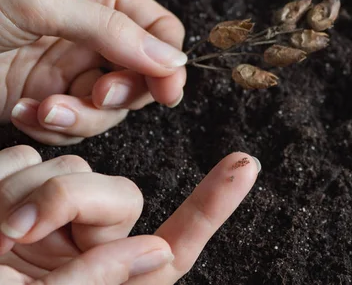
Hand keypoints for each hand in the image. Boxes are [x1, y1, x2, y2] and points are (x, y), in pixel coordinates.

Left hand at [0, 0, 187, 144]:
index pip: (160, 29)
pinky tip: (24, 112)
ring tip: (43, 108)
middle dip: (121, 92)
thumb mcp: (40, 4)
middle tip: (97, 95)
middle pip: (144, 72)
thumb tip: (172, 59)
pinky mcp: (53, 100)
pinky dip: (56, 126)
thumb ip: (112, 29)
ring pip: (114, 107)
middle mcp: (95, 30)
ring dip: (81, 116)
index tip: (165, 90)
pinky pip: (80, 125)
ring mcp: (74, 68)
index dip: (168, 61)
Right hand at [0, 145, 259, 283]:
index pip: (172, 245)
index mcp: (105, 280)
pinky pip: (25, 161)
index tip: (245, 165)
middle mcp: (84, 249)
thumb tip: (156, 252)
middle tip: (10, 232)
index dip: (210, 206)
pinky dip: (3, 179)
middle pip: (118, 194)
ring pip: (69, 170)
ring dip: (26, 194)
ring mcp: (50, 224)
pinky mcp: (12, 198)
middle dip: (71, 200)